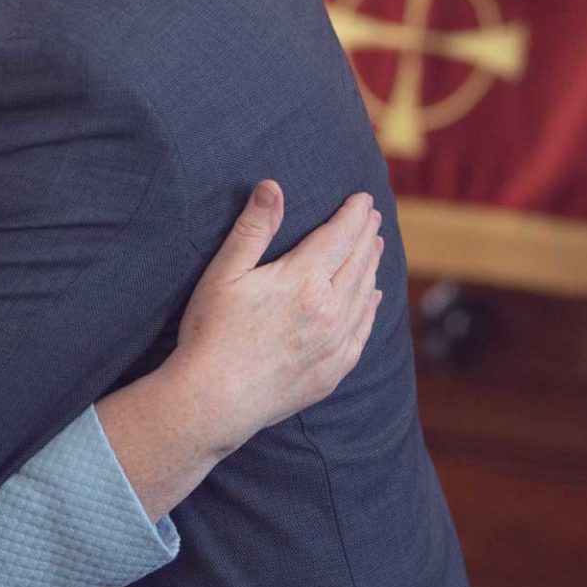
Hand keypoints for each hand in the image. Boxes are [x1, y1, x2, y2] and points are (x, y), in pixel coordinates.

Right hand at [169, 182, 382, 453]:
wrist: (214, 400)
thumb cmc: (211, 333)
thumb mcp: (225, 273)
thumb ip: (253, 228)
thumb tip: (272, 186)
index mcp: (303, 281)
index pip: (339, 237)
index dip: (352, 215)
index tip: (363, 199)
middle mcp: (328, 310)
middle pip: (357, 262)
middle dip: (366, 235)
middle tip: (373, 217)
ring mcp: (334, 344)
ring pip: (365, 295)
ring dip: (372, 266)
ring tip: (375, 248)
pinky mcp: (332, 371)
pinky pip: (362, 331)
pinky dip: (371, 308)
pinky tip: (373, 298)